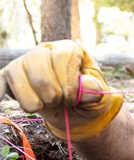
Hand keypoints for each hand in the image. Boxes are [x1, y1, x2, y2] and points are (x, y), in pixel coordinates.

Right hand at [0, 40, 122, 140]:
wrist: (73, 110)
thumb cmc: (85, 98)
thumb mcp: (97, 94)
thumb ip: (93, 89)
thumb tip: (85, 86)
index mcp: (68, 49)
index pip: (62, 56)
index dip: (67, 81)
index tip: (72, 98)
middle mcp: (43, 50)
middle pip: (37, 63)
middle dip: (51, 91)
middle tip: (60, 102)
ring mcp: (23, 62)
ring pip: (16, 74)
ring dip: (33, 99)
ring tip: (46, 104)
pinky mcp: (9, 77)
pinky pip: (0, 81)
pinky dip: (0, 90)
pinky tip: (2, 97)